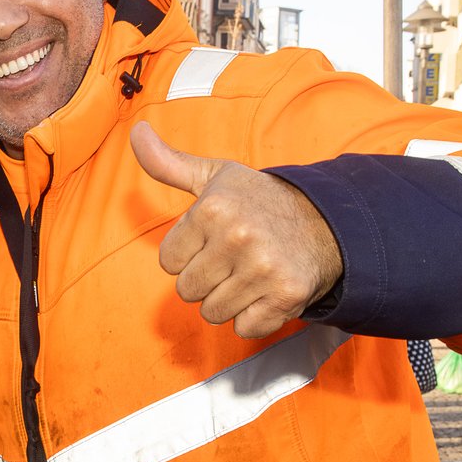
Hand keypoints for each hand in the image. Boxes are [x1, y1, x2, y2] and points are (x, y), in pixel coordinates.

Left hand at [131, 121, 342, 338]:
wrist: (324, 222)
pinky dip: (254, 318)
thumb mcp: (214, 177)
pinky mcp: (286, 296)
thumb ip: (168, 163)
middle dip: (207, 280)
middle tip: (234, 260)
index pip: (169, 262)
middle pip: (188, 291)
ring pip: (214, 313)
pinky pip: (245, 329)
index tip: (213, 241)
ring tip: (249, 274)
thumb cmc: (257, 201)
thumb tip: (137, 132)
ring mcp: (263, 269)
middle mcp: (237, 237)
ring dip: (229, 301)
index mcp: (212, 209)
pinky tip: (266, 292)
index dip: (189, 255)